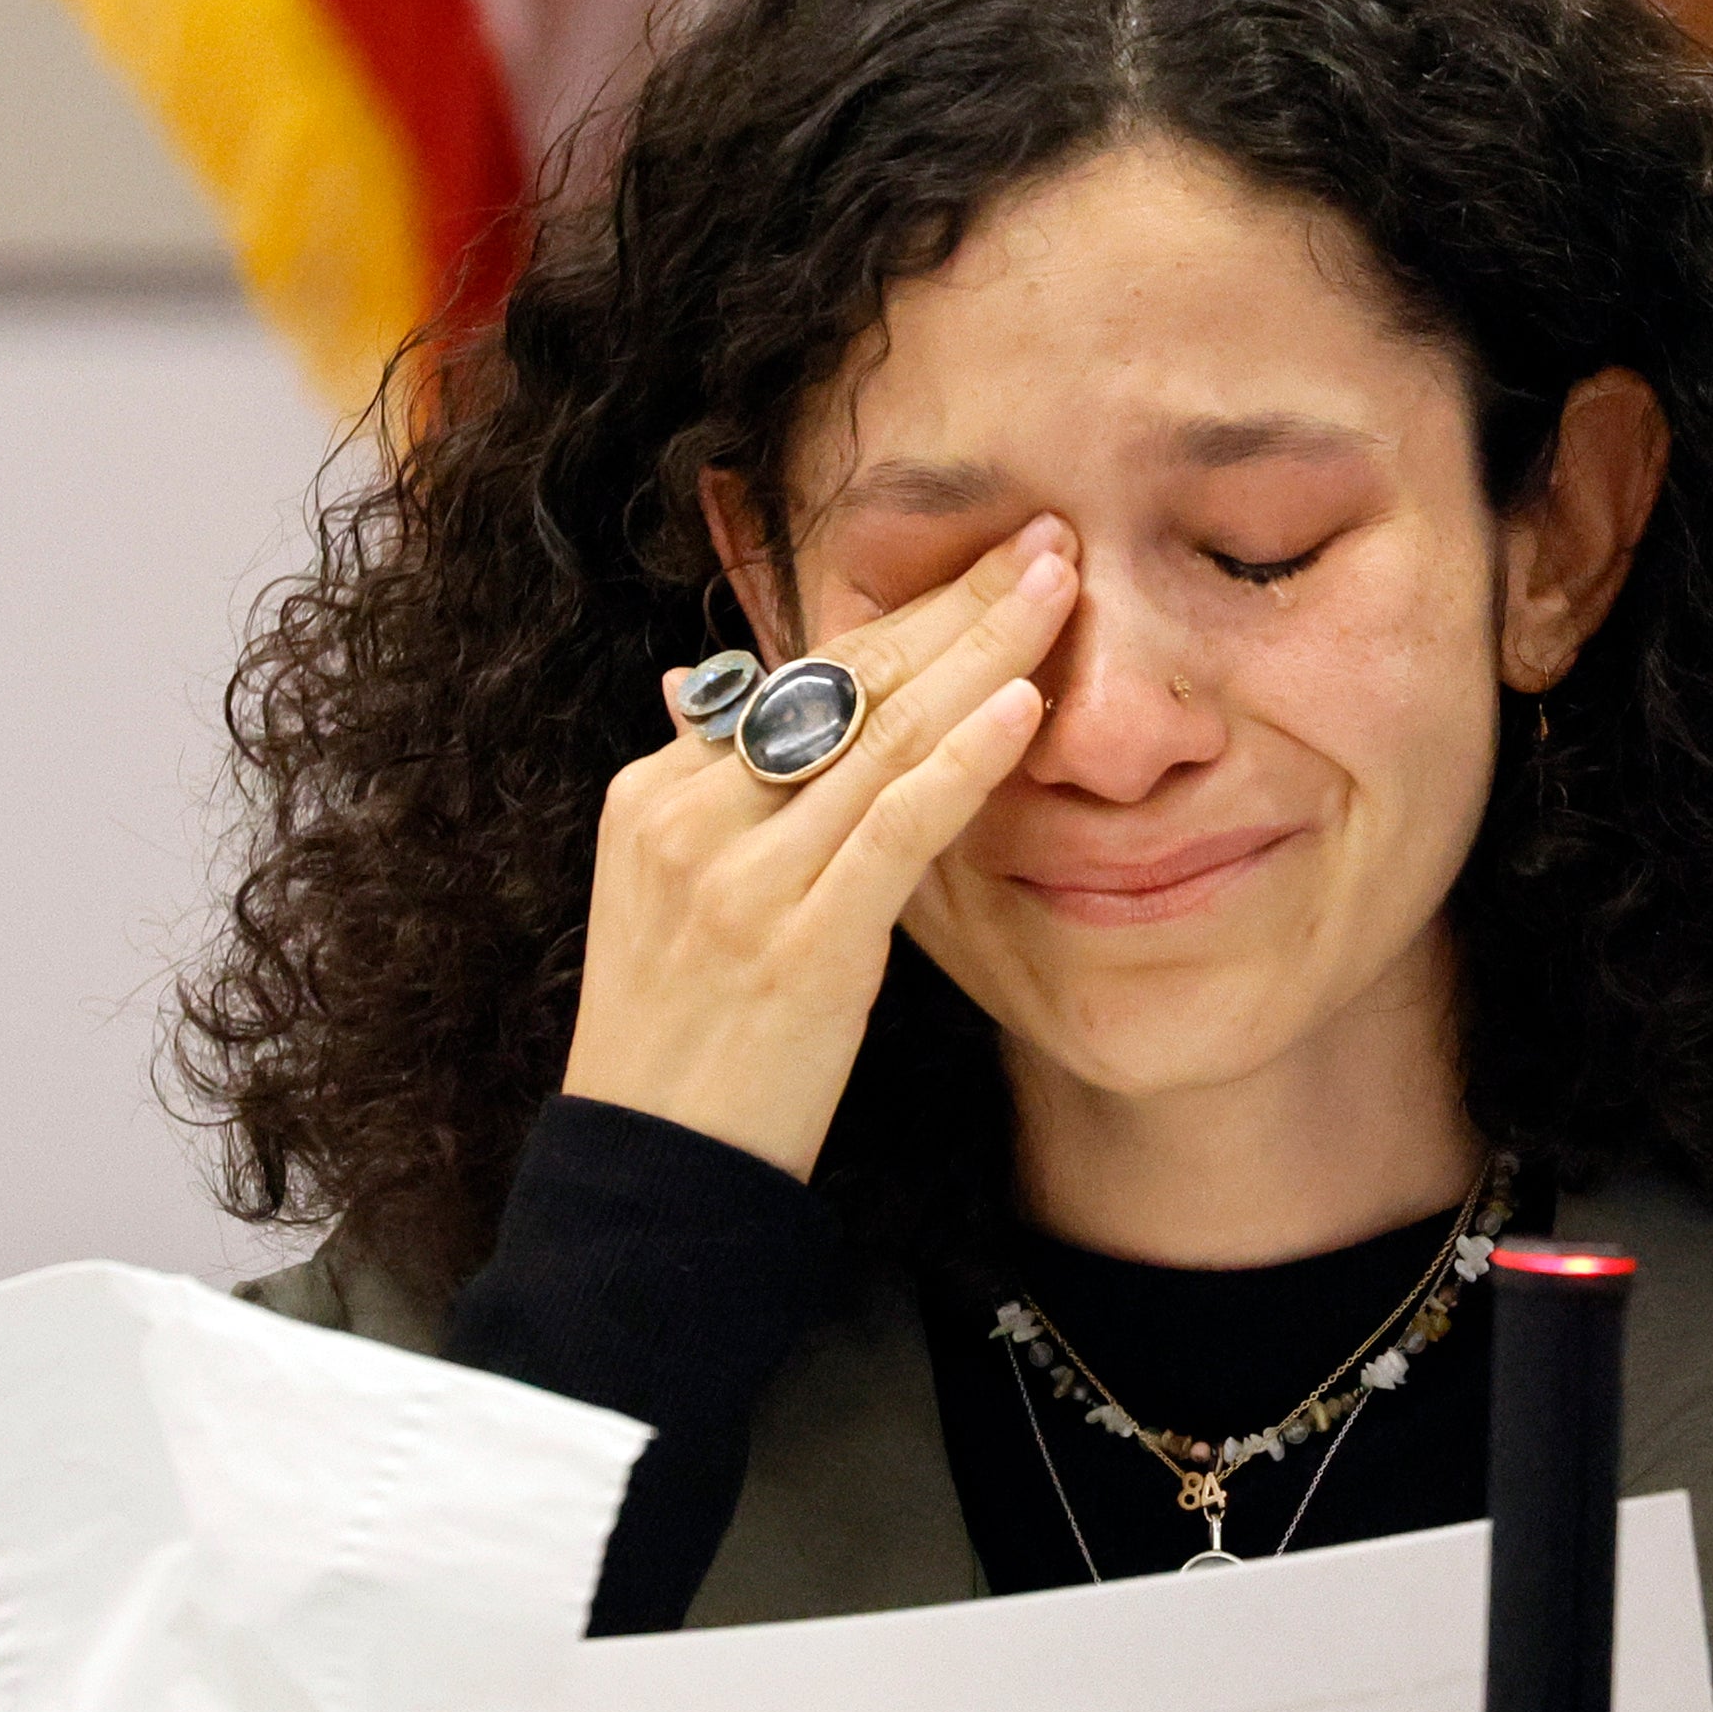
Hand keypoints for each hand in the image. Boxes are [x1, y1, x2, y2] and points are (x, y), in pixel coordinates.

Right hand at [559, 515, 1077, 1176]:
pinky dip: (962, 761)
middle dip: (956, 602)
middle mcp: (689, 815)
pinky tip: (1024, 707)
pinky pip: (893, 828)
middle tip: (1047, 538)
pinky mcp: (801, 942)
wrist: (653, 1173)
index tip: (987, 560)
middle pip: (844, 680)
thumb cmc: (682, 1036)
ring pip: (879, 735)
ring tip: (1060, 588)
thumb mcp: (668, 895)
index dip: (905, 611)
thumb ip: (705, 789)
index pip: (798, 673)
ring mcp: (741, 878)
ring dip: (981, 652)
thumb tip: (704, 692)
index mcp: (656, 792)